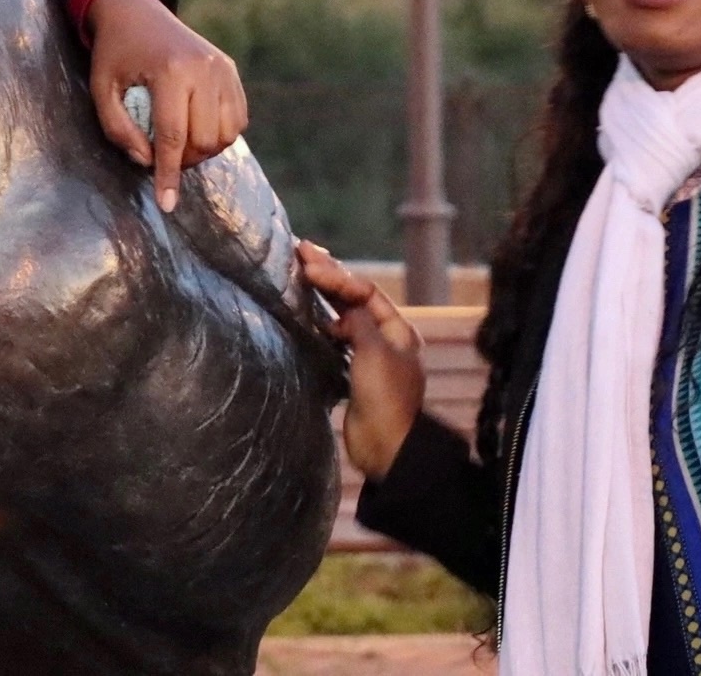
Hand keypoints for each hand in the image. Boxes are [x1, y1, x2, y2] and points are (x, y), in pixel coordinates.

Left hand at [87, 0, 246, 212]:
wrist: (135, 12)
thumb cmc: (114, 53)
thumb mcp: (101, 89)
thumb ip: (118, 128)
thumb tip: (146, 161)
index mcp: (171, 70)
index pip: (173, 136)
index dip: (168, 174)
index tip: (166, 204)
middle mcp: (204, 68)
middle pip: (204, 140)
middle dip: (182, 160)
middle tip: (157, 154)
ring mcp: (222, 68)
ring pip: (226, 135)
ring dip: (202, 150)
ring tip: (176, 141)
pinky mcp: (230, 70)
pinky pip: (237, 120)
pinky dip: (219, 134)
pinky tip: (195, 127)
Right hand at [297, 241, 424, 481]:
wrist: (387, 448)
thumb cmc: (385, 397)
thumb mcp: (373, 351)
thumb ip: (358, 320)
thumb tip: (344, 304)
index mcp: (398, 331)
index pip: (365, 291)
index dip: (337, 276)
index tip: (308, 264)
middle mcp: (386, 340)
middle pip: (355, 300)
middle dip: (330, 277)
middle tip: (301, 252)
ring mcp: (370, 358)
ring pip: (344, 318)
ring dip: (324, 298)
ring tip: (301, 276)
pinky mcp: (354, 376)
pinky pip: (336, 340)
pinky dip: (321, 325)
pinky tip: (306, 317)